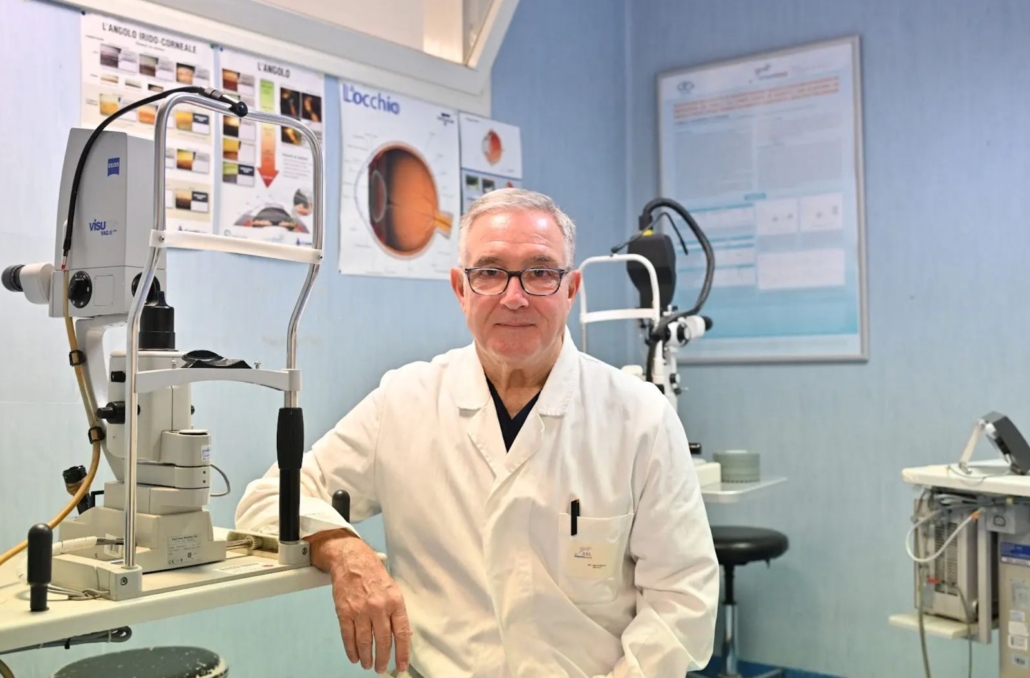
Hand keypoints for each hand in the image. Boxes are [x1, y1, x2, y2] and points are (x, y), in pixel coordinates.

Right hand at [310, 532, 411, 673]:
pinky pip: (348, 636)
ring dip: (366, 657)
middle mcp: (378, 607)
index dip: (402, 652)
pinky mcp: (344, 612)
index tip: (400, 665)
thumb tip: (402, 636)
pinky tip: (354, 657)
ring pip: (364, 641)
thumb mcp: (393, 590)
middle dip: (382, 658)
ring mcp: (360, 610)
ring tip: (368, 665)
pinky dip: (351, 649)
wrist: (351, 560)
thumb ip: (396, 612)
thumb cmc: (374, 574)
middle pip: (382, 640)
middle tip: (381, 668)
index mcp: (395, 601)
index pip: (401, 633)